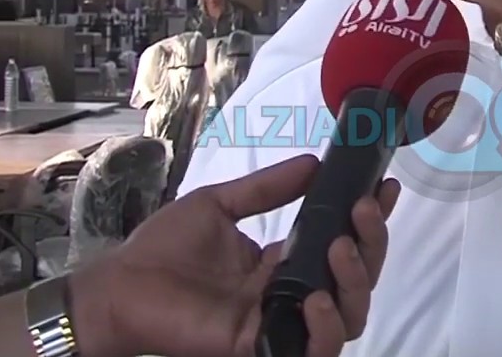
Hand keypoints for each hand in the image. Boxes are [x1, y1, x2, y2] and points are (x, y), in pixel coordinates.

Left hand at [69, 154, 400, 356]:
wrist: (118, 287)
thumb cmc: (162, 250)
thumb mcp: (220, 205)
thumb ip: (267, 189)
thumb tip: (313, 163)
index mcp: (283, 265)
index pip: (343, 248)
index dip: (370, 222)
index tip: (383, 186)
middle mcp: (290, 296)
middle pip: (358, 282)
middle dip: (372, 244)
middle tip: (362, 210)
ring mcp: (279, 324)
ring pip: (349, 318)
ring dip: (356, 282)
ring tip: (340, 246)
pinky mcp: (260, 347)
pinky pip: (313, 350)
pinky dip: (325, 328)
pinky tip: (315, 296)